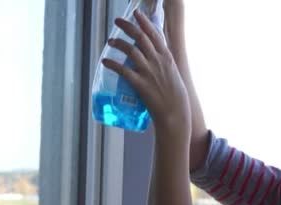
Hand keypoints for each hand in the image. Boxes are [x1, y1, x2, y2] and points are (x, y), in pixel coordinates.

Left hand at [102, 10, 190, 137]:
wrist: (176, 114)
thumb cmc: (176, 98)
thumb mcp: (173, 76)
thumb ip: (164, 67)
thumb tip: (154, 62)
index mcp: (167, 58)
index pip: (155, 34)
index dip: (144, 22)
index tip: (137, 14)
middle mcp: (158, 61)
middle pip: (141, 37)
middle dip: (128, 26)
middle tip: (117, 21)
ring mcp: (149, 72)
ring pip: (131, 50)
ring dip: (119, 43)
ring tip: (110, 40)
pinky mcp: (141, 84)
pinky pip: (123, 71)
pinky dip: (113, 64)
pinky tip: (105, 61)